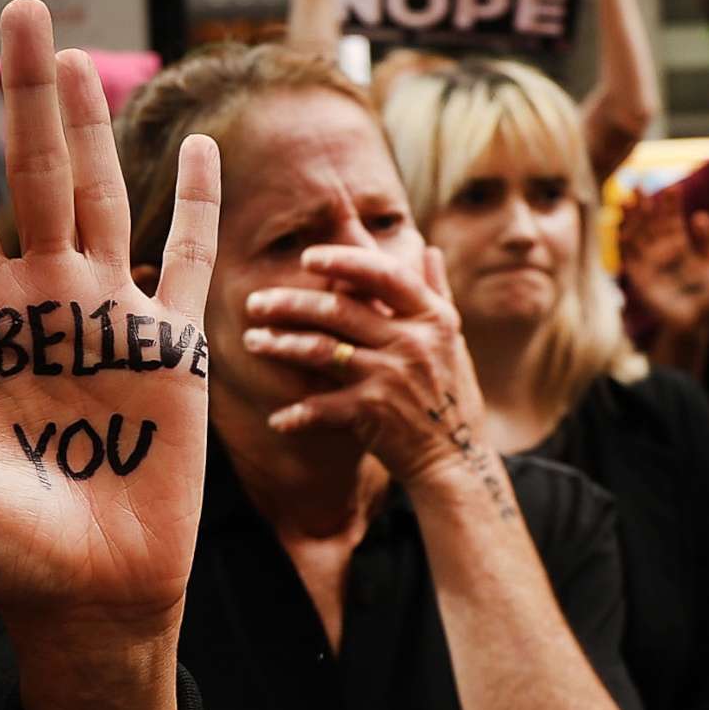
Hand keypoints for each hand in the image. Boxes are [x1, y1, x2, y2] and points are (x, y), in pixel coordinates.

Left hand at [0, 0, 218, 709]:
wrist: (88, 601)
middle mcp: (48, 301)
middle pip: (37, 174)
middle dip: (28, 92)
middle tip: (20, 7)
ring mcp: (112, 319)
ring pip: (105, 197)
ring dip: (95, 126)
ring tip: (78, 55)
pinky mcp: (174, 352)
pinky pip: (188, 261)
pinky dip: (198, 206)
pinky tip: (204, 149)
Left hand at [239, 244, 488, 489]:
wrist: (456, 459)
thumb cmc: (451, 395)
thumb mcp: (452, 340)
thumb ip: (437, 293)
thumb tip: (429, 249)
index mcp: (432, 318)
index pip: (384, 274)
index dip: (344, 261)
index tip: (308, 257)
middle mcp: (413, 342)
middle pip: (338, 310)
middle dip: (289, 303)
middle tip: (255, 303)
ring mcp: (391, 376)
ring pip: (320, 350)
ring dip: (279, 345)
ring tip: (252, 342)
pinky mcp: (373, 412)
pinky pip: (321, 406)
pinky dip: (297, 414)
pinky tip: (277, 419)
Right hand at [620, 188, 708, 332]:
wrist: (696, 320)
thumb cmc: (708, 292)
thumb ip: (708, 240)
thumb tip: (700, 214)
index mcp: (678, 241)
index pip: (670, 217)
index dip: (670, 203)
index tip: (673, 188)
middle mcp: (660, 248)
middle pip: (648, 221)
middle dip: (643, 203)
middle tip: (639, 184)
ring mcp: (647, 261)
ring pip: (635, 234)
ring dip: (629, 218)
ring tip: (626, 201)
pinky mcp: (638, 276)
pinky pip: (627, 257)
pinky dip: (623, 243)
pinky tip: (620, 228)